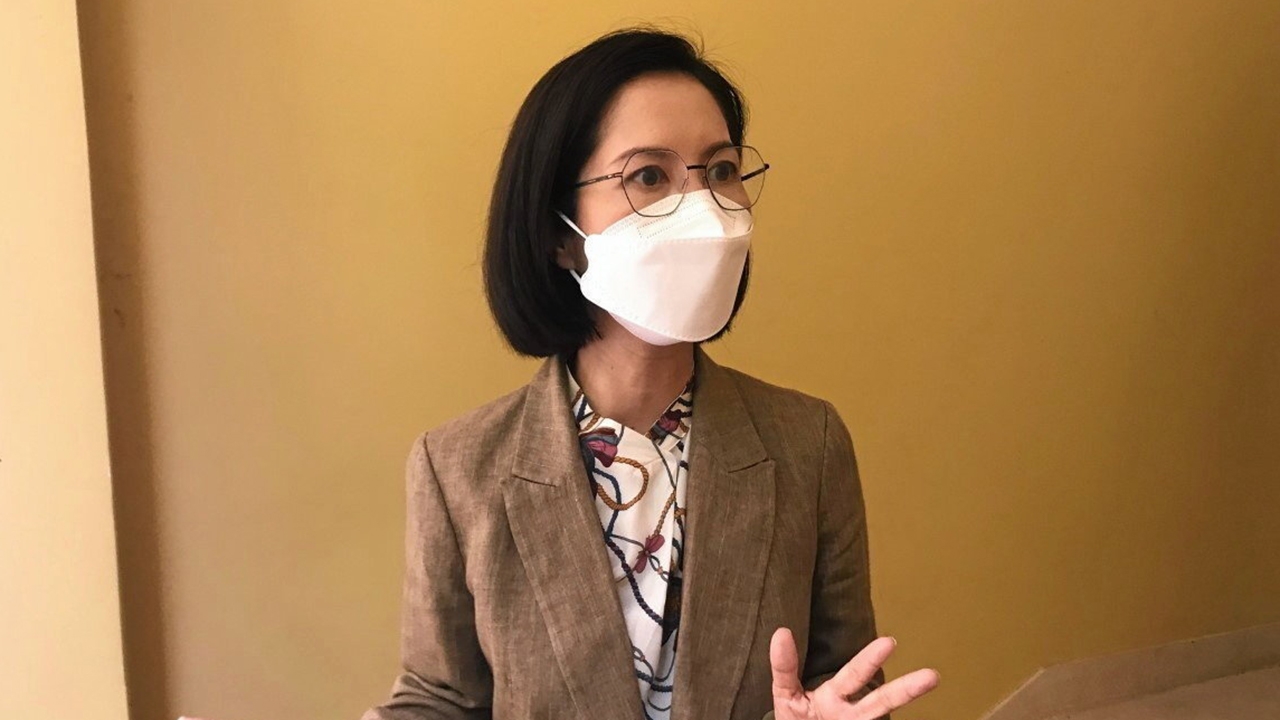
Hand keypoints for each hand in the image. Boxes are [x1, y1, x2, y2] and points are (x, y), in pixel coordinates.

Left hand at [770, 629, 938, 719]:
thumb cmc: (798, 717)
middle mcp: (852, 712)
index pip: (854, 675)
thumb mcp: (786, 693)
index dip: (869, 660)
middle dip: (905, 688)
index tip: (890, 643)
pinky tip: (915, 714)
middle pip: (881, 699)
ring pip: (882, 712)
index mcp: (835, 695)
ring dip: (906, 699)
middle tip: (929, 675)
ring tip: (933, 683)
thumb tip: (781, 632)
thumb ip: (784, 667)